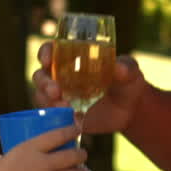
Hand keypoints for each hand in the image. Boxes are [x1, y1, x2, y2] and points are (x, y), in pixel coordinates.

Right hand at [32, 40, 147, 133]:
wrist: (130, 110)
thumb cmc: (128, 83)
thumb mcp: (130, 73)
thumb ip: (126, 68)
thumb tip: (119, 67)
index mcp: (72, 59)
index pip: (50, 52)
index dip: (44, 53)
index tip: (46, 60)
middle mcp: (61, 77)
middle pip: (40, 76)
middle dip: (43, 82)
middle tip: (55, 91)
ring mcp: (61, 97)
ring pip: (41, 96)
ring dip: (47, 101)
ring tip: (65, 107)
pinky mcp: (65, 115)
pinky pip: (50, 116)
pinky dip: (54, 117)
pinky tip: (68, 118)